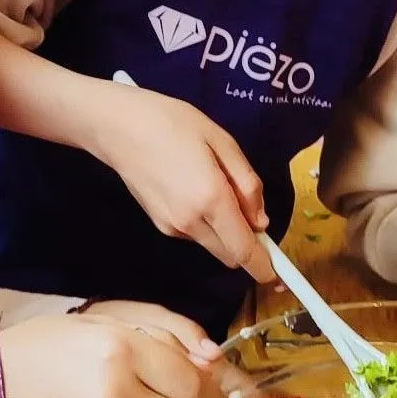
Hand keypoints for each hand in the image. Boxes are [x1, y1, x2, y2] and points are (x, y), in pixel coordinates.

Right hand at [85, 84, 274, 282]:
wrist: (118, 127)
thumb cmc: (173, 123)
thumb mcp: (223, 142)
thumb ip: (247, 184)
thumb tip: (261, 221)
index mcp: (211, 199)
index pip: (244, 250)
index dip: (264, 267)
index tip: (278, 274)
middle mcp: (191, 222)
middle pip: (230, 256)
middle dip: (246, 245)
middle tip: (250, 211)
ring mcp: (172, 227)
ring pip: (213, 245)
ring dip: (225, 232)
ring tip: (215, 187)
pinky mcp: (159, 225)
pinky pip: (195, 234)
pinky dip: (206, 223)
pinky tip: (194, 189)